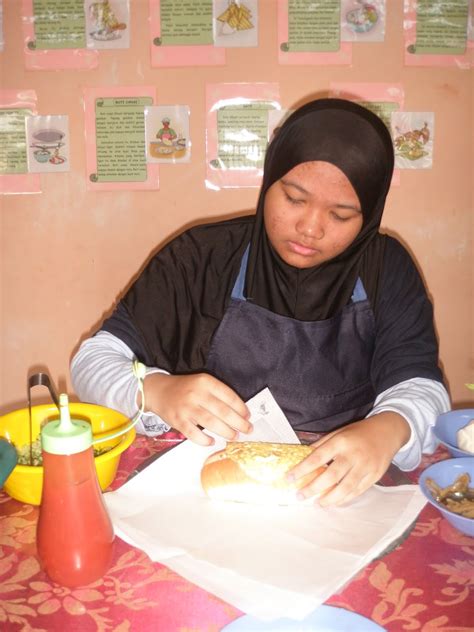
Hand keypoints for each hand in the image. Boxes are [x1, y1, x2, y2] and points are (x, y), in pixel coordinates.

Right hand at [143, 373, 251, 445]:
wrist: (158, 391)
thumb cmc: (185, 389)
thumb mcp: (202, 383)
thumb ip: (218, 394)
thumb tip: (239, 412)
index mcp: (205, 382)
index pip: (229, 396)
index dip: (241, 408)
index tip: (248, 416)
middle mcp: (197, 394)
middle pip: (223, 411)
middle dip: (238, 423)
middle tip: (247, 429)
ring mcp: (187, 408)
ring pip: (211, 423)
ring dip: (226, 432)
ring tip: (234, 436)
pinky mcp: (178, 421)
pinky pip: (194, 434)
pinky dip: (205, 440)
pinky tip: (212, 441)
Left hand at [287, 412, 410, 506]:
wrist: (387, 432)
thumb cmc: (359, 432)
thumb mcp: (339, 432)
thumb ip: (322, 444)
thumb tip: (304, 457)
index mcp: (341, 441)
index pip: (317, 458)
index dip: (302, 469)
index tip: (289, 478)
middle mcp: (353, 455)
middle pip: (330, 476)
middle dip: (313, 488)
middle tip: (300, 496)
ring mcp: (365, 467)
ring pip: (345, 488)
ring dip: (329, 498)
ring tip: (317, 504)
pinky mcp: (375, 476)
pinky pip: (357, 491)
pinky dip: (344, 499)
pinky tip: (334, 502)